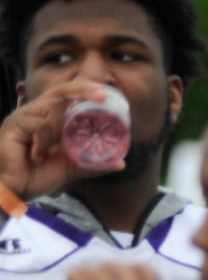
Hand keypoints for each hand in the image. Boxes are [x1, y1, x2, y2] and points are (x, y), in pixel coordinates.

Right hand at [0, 81, 118, 204]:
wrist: (16, 190)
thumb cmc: (38, 176)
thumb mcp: (72, 168)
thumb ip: (93, 163)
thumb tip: (121, 163)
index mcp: (49, 118)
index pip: (67, 95)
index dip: (85, 90)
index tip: (107, 93)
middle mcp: (36, 112)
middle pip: (60, 90)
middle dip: (83, 89)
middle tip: (103, 96)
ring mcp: (23, 116)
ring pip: (53, 107)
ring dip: (61, 128)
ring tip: (52, 151)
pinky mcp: (14, 124)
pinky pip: (39, 125)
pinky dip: (44, 141)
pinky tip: (38, 156)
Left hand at [66, 264, 162, 279]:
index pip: (150, 275)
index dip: (131, 268)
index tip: (116, 272)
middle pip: (126, 269)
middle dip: (107, 267)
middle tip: (92, 275)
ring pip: (103, 270)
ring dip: (88, 270)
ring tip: (77, 278)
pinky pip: (84, 278)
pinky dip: (75, 275)